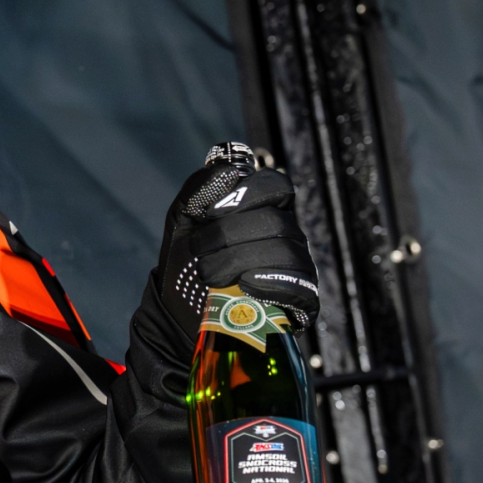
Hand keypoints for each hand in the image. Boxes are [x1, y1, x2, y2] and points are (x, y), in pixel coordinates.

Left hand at [155, 159, 319, 344]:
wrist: (181, 311)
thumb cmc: (186, 261)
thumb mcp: (182, 220)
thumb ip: (199, 189)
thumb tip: (228, 171)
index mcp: (261, 208)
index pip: (275, 185)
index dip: (244, 194)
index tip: (208, 213)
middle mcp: (286, 233)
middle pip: (275, 221)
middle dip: (228, 235)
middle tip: (199, 250)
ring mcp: (297, 265)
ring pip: (285, 251)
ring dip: (238, 261)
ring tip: (209, 274)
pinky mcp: (301, 298)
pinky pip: (299, 285)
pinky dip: (268, 284)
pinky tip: (243, 286)